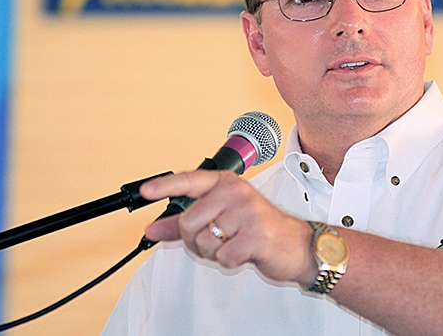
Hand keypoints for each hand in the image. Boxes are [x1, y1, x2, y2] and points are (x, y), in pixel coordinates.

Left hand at [140, 170, 316, 285]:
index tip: (145, 192)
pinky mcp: (256, 235)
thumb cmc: (258, 228)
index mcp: (227, 184)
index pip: (189, 180)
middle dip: (195, 240)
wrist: (297, 244)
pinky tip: (243, 252)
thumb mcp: (222, 218)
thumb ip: (184, 222)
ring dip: (213, 252)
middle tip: (217, 240)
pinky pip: (222, 256)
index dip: (165, 186)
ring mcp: (247, 212)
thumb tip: (152, 228)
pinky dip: (229, 261)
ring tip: (233, 244)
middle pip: (189, 222)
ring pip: (203, 241)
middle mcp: (236, 193)